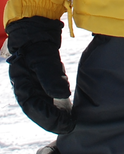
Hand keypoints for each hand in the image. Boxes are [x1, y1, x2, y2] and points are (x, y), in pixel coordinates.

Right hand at [6, 16, 75, 133]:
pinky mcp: (43, 80)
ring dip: (56, 114)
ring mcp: (35, 84)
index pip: (33, 107)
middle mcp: (27, 87)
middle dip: (53, 120)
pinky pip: (50, 97)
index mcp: (22, 84)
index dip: (48, 118)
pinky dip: (58, 104)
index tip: (64, 123)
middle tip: (70, 126)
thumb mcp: (42, 58)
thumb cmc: (36, 43)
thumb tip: (62, 94)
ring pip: (44, 105)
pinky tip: (69, 108)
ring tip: (71, 121)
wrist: (35, 27)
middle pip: (39, 110)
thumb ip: (50, 76)